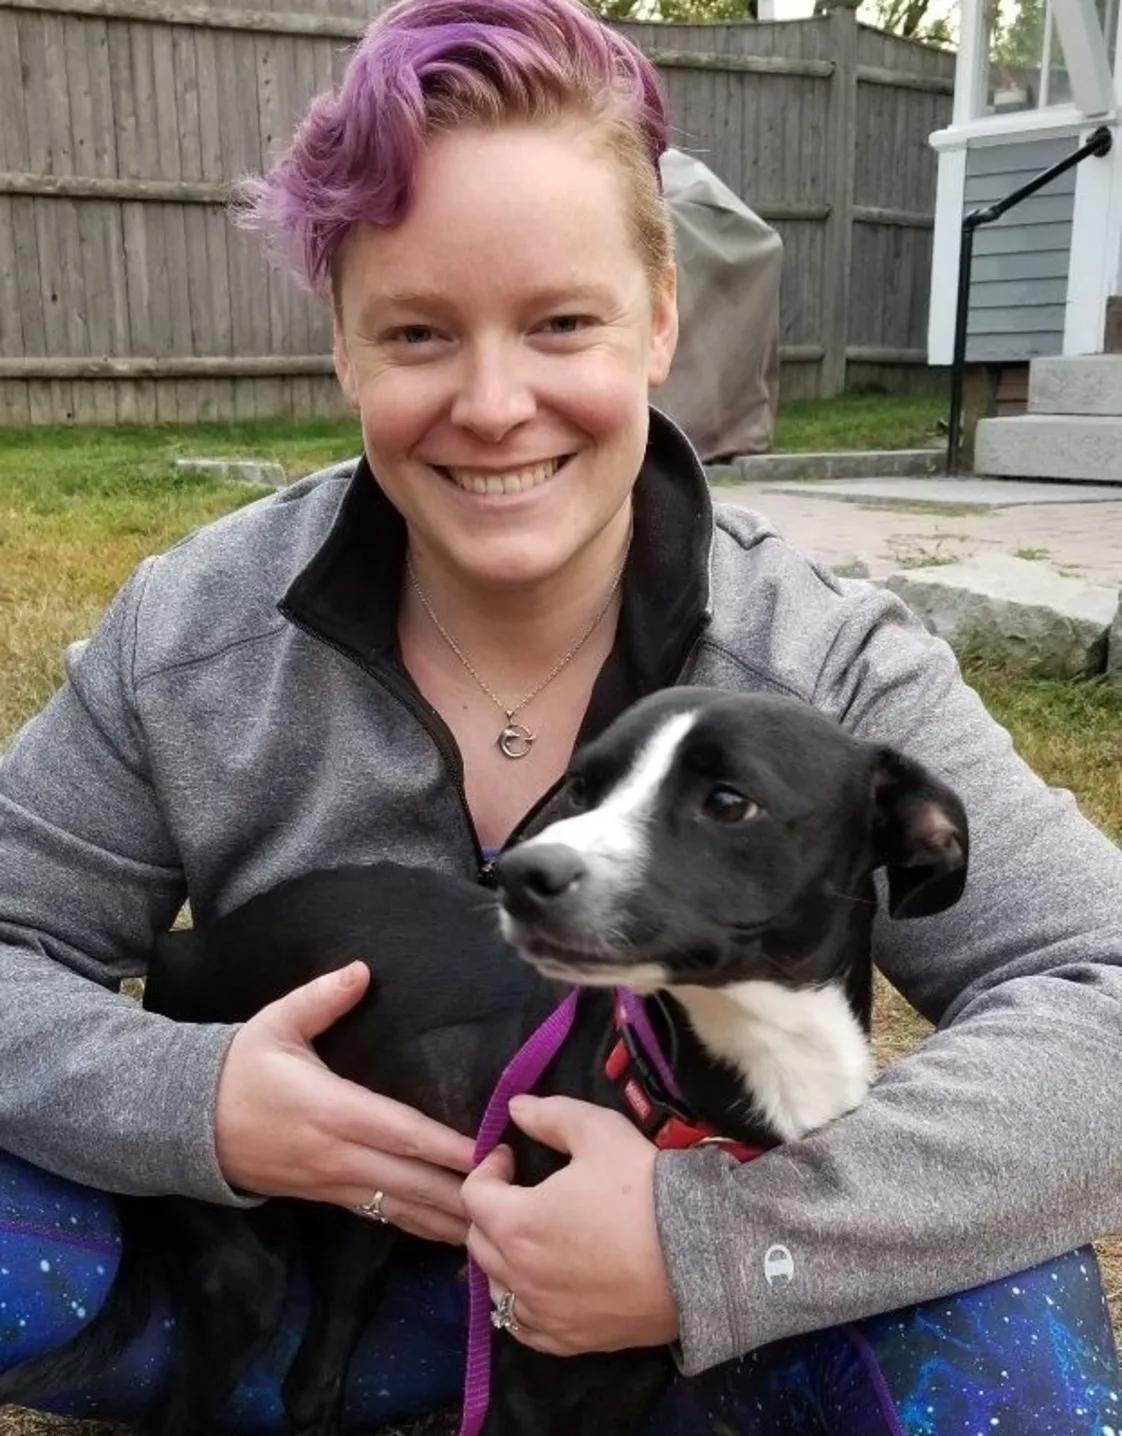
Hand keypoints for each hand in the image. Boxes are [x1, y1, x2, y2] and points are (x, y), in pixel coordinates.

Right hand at [214, 960, 474, 1242]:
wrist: (187, 1123)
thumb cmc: (240, 1068)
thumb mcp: (275, 1024)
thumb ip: (321, 998)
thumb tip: (362, 970)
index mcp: (331, 1109)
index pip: (399, 1132)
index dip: (443, 1146)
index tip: (485, 1152)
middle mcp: (338, 1154)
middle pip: (409, 1181)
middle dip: (460, 1193)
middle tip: (513, 1198)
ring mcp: (333, 1182)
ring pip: (399, 1208)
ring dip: (445, 1219)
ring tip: (495, 1229)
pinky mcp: (328, 1198)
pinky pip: (382, 1216)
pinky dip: (418, 1225)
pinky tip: (449, 1235)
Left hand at [462, 1094, 679, 1355]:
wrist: (699, 1257)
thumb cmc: (643, 1190)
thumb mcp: (599, 1132)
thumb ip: (550, 1115)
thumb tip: (515, 1107)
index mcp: (518, 1224)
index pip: (474, 1194)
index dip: (489, 1168)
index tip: (513, 1156)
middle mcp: (519, 1276)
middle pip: (479, 1240)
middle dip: (491, 1210)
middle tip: (520, 1191)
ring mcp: (543, 1314)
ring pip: (496, 1284)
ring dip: (502, 1256)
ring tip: (532, 1235)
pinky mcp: (569, 1340)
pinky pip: (522, 1324)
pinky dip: (522, 1300)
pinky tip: (543, 1283)